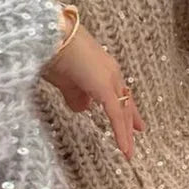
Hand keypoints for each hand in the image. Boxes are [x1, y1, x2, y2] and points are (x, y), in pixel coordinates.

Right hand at [40, 15, 145, 160]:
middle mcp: (110, 72)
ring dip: (124, 131)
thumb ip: (75, 95)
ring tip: (128, 152)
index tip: (132, 121)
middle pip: (124, 101)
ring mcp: (109, 78)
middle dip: (130, 119)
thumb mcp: (64, 80)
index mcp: (101, 69)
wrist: (50, 36)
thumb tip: (84, 109)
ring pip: (122, 110)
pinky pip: (116, 114)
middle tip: (138, 133)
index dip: (124, 107)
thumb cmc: (52, 53)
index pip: (118, 92)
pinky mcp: (104, 86)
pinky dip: (120, 132)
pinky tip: (124, 148)